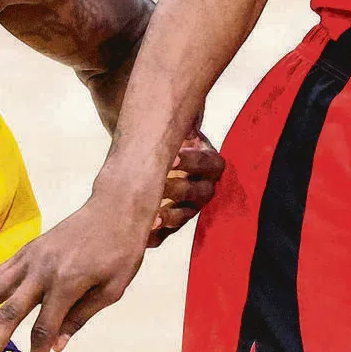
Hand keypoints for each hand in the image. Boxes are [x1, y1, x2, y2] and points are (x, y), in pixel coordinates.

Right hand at [0, 133, 222, 351]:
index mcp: (68, 282)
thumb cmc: (121, 249)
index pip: (45, 330)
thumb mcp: (113, 288)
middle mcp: (43, 269)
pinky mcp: (27, 249)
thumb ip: (82, 316)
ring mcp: (31, 256)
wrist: (116, 206)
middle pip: (10, 313)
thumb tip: (58, 347)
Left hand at [148, 132, 223, 247]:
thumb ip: (182, 124)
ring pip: (183, 216)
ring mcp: (189, 208)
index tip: (174, 157)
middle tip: (159, 183)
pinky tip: (141, 231)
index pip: (207, 163)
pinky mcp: (173, 223)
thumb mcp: (178, 128)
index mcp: (209, 162)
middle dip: (178, 189)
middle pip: (197, 192)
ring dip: (168, 216)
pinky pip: (165, 234)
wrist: (151, 153)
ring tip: (151, 215)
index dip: (192, 161)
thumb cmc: (166, 138)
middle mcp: (203, 187)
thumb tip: (186, 117)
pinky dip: (153, 235)